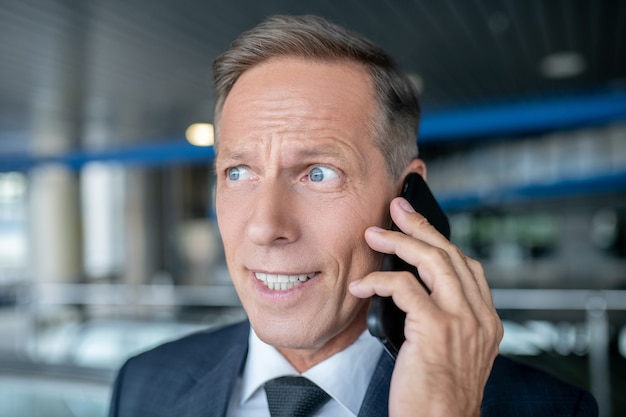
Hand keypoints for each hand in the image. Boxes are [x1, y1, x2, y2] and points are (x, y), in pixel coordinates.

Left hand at [350, 197, 503, 416]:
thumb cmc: (437, 397)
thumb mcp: (451, 353)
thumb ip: (442, 319)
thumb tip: (410, 288)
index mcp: (486, 321)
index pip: (467, 267)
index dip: (442, 240)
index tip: (420, 225)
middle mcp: (479, 317)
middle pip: (450, 254)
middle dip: (421, 227)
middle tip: (397, 209)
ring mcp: (460, 321)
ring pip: (433, 262)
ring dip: (400, 242)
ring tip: (375, 234)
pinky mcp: (435, 330)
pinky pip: (405, 288)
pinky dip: (380, 280)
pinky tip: (362, 284)